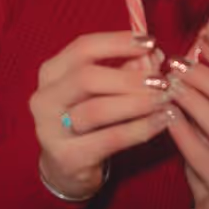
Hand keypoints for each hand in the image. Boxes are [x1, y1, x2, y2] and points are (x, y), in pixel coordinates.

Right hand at [30, 31, 169, 199]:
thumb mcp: (102, 89)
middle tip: (161, 81)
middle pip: (87, 77)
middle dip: (129, 77)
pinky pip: (109, 139)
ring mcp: (50, 130)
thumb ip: (125, 69)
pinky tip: (160, 121)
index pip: (83, 47)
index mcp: (51, 72)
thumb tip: (153, 54)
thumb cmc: (88, 118)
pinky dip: (139, 128)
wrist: (66, 167)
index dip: (118, 42)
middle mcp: (44, 98)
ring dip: (137, 103)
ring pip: (96, 110)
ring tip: (164, 100)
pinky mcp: (67, 157)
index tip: (150, 42)